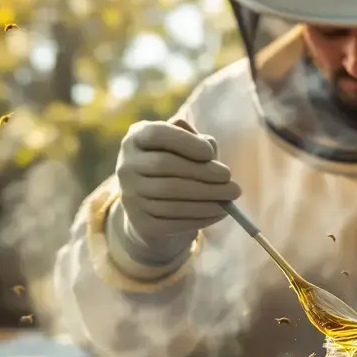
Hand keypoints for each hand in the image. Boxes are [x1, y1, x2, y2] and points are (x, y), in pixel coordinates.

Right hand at [112, 120, 240, 262]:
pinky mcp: (140, 222)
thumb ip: (198, 141)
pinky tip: (220, 212)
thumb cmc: (176, 166)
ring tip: (231, 198)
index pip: (157, 134)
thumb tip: (209, 148)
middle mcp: (126, 166)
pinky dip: (200, 217)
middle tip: (231, 180)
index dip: (184, 142)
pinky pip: (173, 220)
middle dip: (203, 173)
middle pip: (165, 166)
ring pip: (171, 196)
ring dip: (207, 198)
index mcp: (136, 138)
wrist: (152, 206)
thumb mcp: (185, 148)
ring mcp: (130, 196)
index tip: (210, 152)